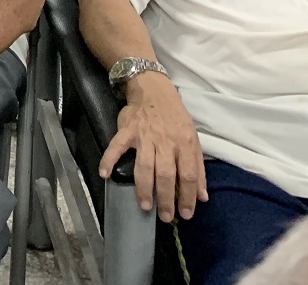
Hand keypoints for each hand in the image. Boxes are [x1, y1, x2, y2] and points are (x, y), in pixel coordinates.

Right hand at [98, 72, 206, 221]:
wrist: (153, 89)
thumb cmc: (175, 116)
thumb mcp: (193, 138)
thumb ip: (198, 167)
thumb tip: (203, 196)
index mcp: (184, 143)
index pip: (188, 174)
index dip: (188, 196)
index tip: (186, 214)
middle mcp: (165, 141)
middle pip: (166, 174)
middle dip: (165, 198)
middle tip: (164, 217)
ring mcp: (144, 136)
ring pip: (144, 165)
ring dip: (144, 187)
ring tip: (144, 206)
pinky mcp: (126, 131)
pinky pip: (116, 146)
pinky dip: (109, 160)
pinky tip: (104, 174)